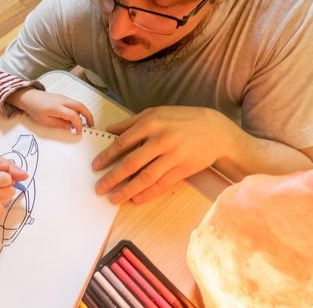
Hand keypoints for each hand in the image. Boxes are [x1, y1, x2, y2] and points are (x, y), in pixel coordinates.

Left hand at [8, 88, 93, 131]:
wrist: (28, 97)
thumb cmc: (35, 110)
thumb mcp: (45, 121)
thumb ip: (59, 124)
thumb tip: (70, 127)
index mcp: (57, 108)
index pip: (73, 116)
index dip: (78, 125)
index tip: (79, 132)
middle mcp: (63, 101)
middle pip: (81, 106)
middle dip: (88, 116)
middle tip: (91, 125)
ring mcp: (64, 97)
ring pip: (79, 104)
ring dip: (85, 113)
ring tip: (86, 123)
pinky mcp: (63, 97)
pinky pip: (74, 103)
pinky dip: (79, 110)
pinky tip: (77, 117)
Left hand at [92, 106, 234, 203]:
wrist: (216, 131)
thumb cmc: (183, 120)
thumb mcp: (157, 113)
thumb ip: (131, 122)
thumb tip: (109, 130)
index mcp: (151, 123)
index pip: (123, 142)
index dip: (107, 156)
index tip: (96, 166)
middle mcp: (161, 140)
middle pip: (131, 163)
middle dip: (112, 177)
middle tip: (99, 188)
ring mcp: (173, 156)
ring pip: (145, 177)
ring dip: (127, 190)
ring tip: (114, 198)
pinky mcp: (183, 169)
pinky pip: (162, 184)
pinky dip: (148, 193)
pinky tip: (135, 199)